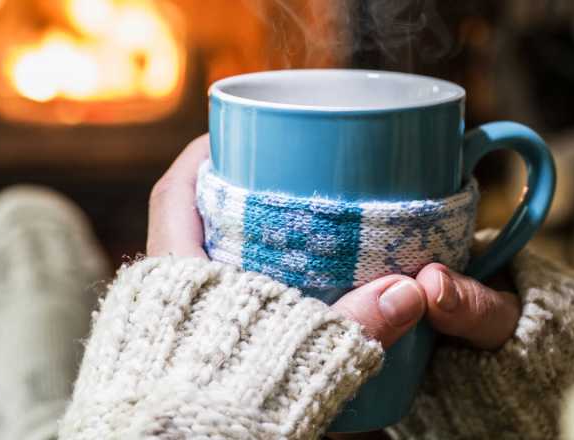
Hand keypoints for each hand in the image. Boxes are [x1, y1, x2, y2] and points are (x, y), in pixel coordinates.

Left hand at [147, 135, 520, 348]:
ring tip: (276, 221)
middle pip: (186, 219)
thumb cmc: (226, 406)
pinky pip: (202, 295)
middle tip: (271, 174)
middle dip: (227, 193)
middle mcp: (161, 291)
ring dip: (230, 236)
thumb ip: (356, 323)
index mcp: (174, 274)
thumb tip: (413, 290)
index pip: (176, 191)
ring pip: (193, 257)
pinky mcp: (178, 348)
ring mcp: (164, 320)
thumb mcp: (299, 357)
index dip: (204, 156)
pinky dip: (233, 278)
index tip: (236, 134)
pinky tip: (272, 284)